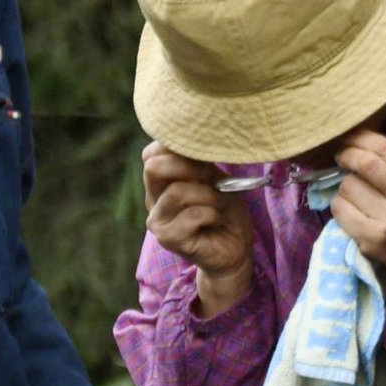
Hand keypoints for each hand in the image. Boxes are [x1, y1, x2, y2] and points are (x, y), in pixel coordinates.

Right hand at [143, 143, 254, 317]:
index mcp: (160, 183)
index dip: (176, 148)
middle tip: (212, 179)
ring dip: (208, 195)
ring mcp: (157, 221)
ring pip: (177, 192)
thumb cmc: (224, 211)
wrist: (234, 249)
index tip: (203, 158)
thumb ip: (199, 161)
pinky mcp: (168, 239)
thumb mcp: (213, 178)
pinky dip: (212, 213)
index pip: (150, 154)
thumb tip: (196, 136)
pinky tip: (217, 219)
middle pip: (154, 167)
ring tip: (219, 204)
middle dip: (190, 168)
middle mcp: (153, 200)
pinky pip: (192, 215)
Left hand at [330, 132, 385, 281]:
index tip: (348, 140)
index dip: (358, 139)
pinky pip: (340, 209)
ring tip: (353, 195)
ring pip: (348, 186)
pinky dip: (339, 206)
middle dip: (346, 156)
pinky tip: (348, 211)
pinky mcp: (374, 237)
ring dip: (344, 187)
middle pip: (364, 163)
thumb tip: (352, 140)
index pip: (382, 147)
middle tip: (341, 159)